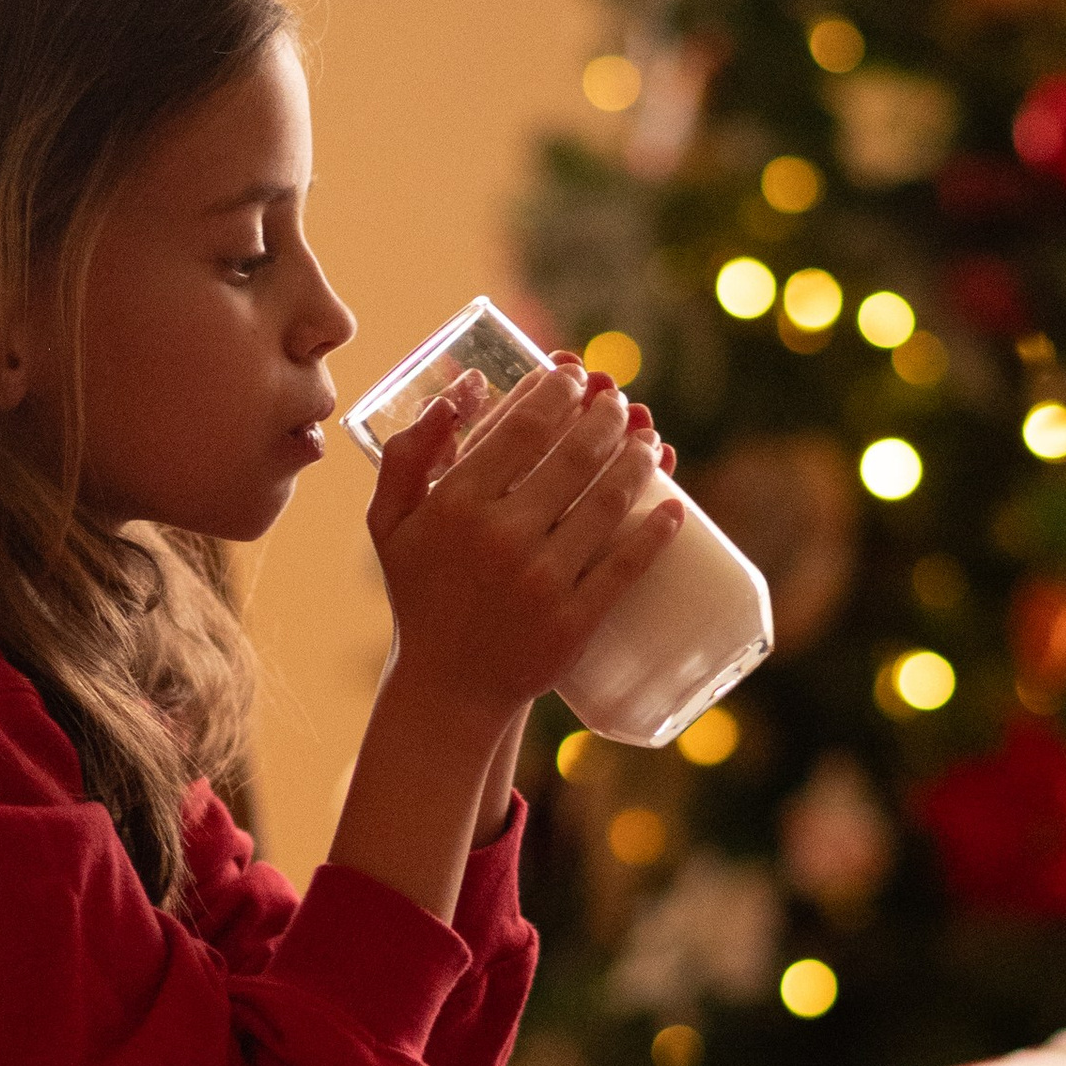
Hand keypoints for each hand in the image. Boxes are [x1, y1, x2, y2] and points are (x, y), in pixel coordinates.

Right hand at [366, 358, 682, 735]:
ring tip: (648, 439)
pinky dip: (657, 532)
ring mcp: (541, 581)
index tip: (575, 375)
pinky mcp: (573, 622)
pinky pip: (626, 567)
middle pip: (575, 455)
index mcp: (455, 506)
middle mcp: (500, 538)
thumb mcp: (390, 522)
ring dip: (638, 459)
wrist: (448, 689)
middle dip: (606, 415)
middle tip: (618, 402)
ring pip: (608, 502)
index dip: (557, 391)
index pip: (522, 428)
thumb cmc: (422, 595)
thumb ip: (409, 451)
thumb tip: (465, 387)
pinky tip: (675, 507)